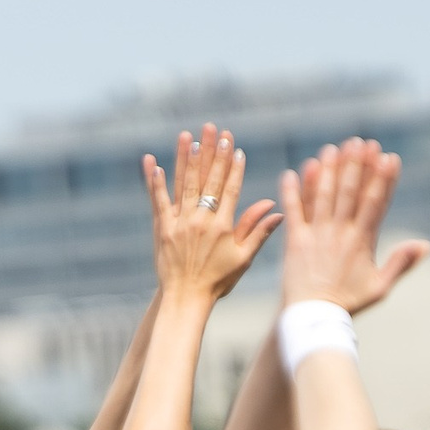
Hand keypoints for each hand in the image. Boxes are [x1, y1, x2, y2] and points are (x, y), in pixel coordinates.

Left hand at [143, 123, 281, 306]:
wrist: (186, 299)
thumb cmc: (218, 281)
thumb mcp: (243, 258)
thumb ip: (258, 231)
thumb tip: (276, 209)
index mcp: (222, 226)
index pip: (231, 189)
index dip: (234, 167)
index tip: (237, 147)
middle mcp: (201, 221)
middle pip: (208, 180)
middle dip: (214, 153)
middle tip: (216, 130)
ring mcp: (180, 223)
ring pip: (184, 185)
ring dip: (186, 158)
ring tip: (189, 136)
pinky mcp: (162, 229)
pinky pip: (158, 201)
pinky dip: (155, 183)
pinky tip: (154, 163)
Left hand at [279, 138, 429, 312]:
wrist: (312, 317)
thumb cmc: (348, 304)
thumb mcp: (381, 287)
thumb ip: (401, 263)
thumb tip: (425, 245)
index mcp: (362, 241)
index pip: (376, 203)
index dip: (383, 179)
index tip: (390, 157)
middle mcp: (339, 233)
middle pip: (350, 193)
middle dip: (356, 166)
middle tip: (361, 143)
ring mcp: (316, 235)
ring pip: (324, 196)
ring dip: (328, 171)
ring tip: (332, 149)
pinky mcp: (295, 241)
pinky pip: (294, 211)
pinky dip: (293, 191)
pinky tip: (294, 170)